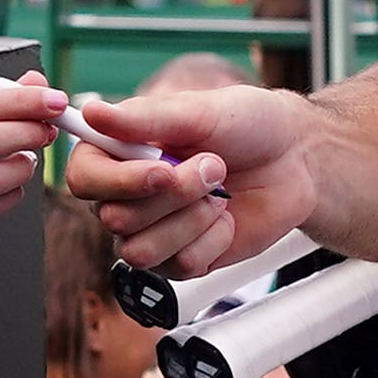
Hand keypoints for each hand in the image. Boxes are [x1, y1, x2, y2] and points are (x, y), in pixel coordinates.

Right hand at [65, 80, 325, 284]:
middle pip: (115, 219)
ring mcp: (153, 231)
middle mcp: (127, 195)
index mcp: (118, 153)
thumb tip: (92, 112)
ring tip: (219, 193)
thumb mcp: (197, 111)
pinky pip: (182, 265)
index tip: (161, 168)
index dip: (118, 181)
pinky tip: (226, 217)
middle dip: (174, 195)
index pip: (84, 179)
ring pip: (142, 251)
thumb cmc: (245, 124)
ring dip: (190, 220)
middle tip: (213, 167)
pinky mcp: (183, 260)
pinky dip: (213, 238)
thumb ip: (144, 119)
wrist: (294, 157)